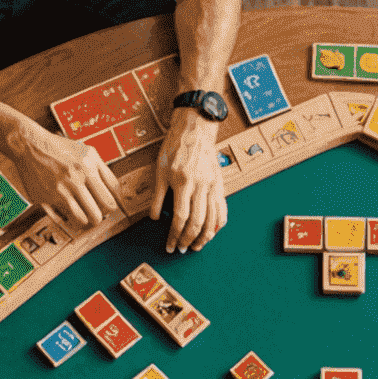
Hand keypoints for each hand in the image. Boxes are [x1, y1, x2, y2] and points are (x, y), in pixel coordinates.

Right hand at [8, 122, 121, 228]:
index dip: (115, 205)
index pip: (111, 198)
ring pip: (82, 220)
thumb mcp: (88, 152)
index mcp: (88, 168)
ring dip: (86, 220)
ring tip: (85, 214)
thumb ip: (104, 171)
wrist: (29, 144)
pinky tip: (67, 211)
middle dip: (102, 216)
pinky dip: (66, 218)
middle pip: (99, 213)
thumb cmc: (60, 148)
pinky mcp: (44, 199)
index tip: (113, 208)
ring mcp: (59, 192)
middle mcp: (74, 180)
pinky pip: (61, 219)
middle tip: (99, 213)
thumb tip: (117, 194)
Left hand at [152, 107, 227, 252]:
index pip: (180, 218)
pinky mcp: (219, 184)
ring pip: (212, 219)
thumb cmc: (175, 147)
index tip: (169, 246)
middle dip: (188, 240)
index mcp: (183, 182)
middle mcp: (200, 185)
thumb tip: (155, 218)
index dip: (174, 235)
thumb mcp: (160, 170)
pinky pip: (222, 209)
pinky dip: (218, 224)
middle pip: (197, 222)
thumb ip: (158, 196)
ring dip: (204, 237)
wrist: (195, 129)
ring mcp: (212, 185)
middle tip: (181, 249)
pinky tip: (212, 233)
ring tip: (196, 246)